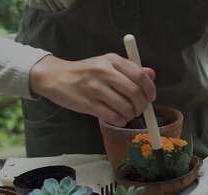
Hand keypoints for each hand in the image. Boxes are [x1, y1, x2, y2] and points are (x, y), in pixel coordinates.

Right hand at [29, 53, 155, 126]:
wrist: (56, 77)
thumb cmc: (87, 72)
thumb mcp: (108, 64)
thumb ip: (131, 69)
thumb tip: (151, 74)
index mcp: (112, 60)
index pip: (140, 76)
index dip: (150, 89)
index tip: (151, 97)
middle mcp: (104, 72)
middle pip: (135, 93)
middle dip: (142, 105)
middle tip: (140, 109)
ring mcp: (95, 88)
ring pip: (125, 107)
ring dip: (131, 115)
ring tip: (127, 113)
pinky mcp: (88, 103)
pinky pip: (113, 117)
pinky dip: (120, 120)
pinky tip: (117, 117)